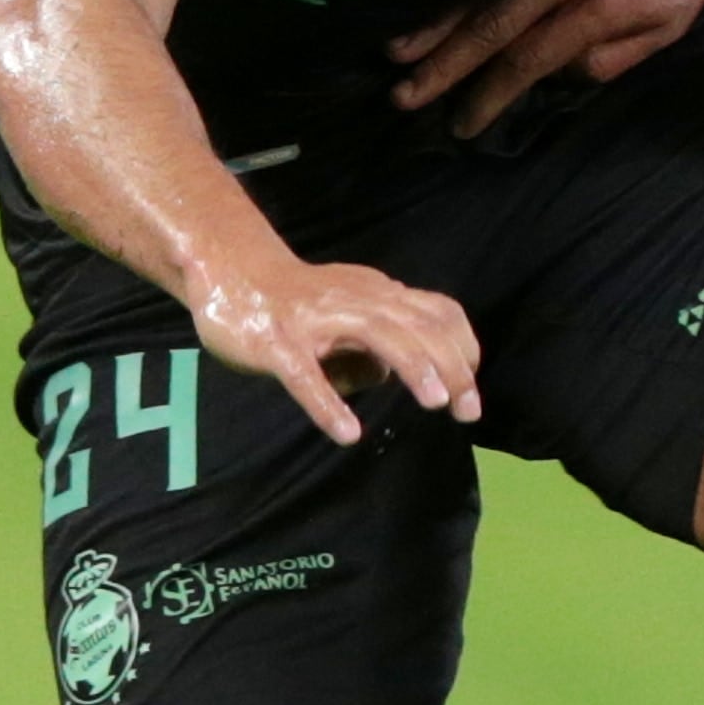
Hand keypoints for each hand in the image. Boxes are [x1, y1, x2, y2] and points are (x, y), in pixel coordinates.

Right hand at [193, 256, 478, 446]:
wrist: (231, 271)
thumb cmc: (296, 301)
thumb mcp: (349, 312)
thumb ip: (377, 340)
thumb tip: (393, 376)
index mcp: (378, 295)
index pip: (437, 312)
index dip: (462, 346)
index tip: (472, 383)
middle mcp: (357, 300)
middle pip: (419, 326)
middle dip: (451, 367)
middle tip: (468, 411)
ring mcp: (316, 319)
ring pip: (378, 334)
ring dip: (413, 367)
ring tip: (435, 404)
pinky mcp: (277, 342)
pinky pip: (305, 375)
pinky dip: (328, 403)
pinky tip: (347, 433)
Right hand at [389, 0, 703, 135]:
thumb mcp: (667, 26)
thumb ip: (611, 58)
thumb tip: (554, 76)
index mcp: (596, 7)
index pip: (529, 60)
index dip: (491, 95)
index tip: (462, 124)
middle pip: (490, 27)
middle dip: (444, 65)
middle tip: (403, 96)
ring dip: (433, 24)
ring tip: (395, 52)